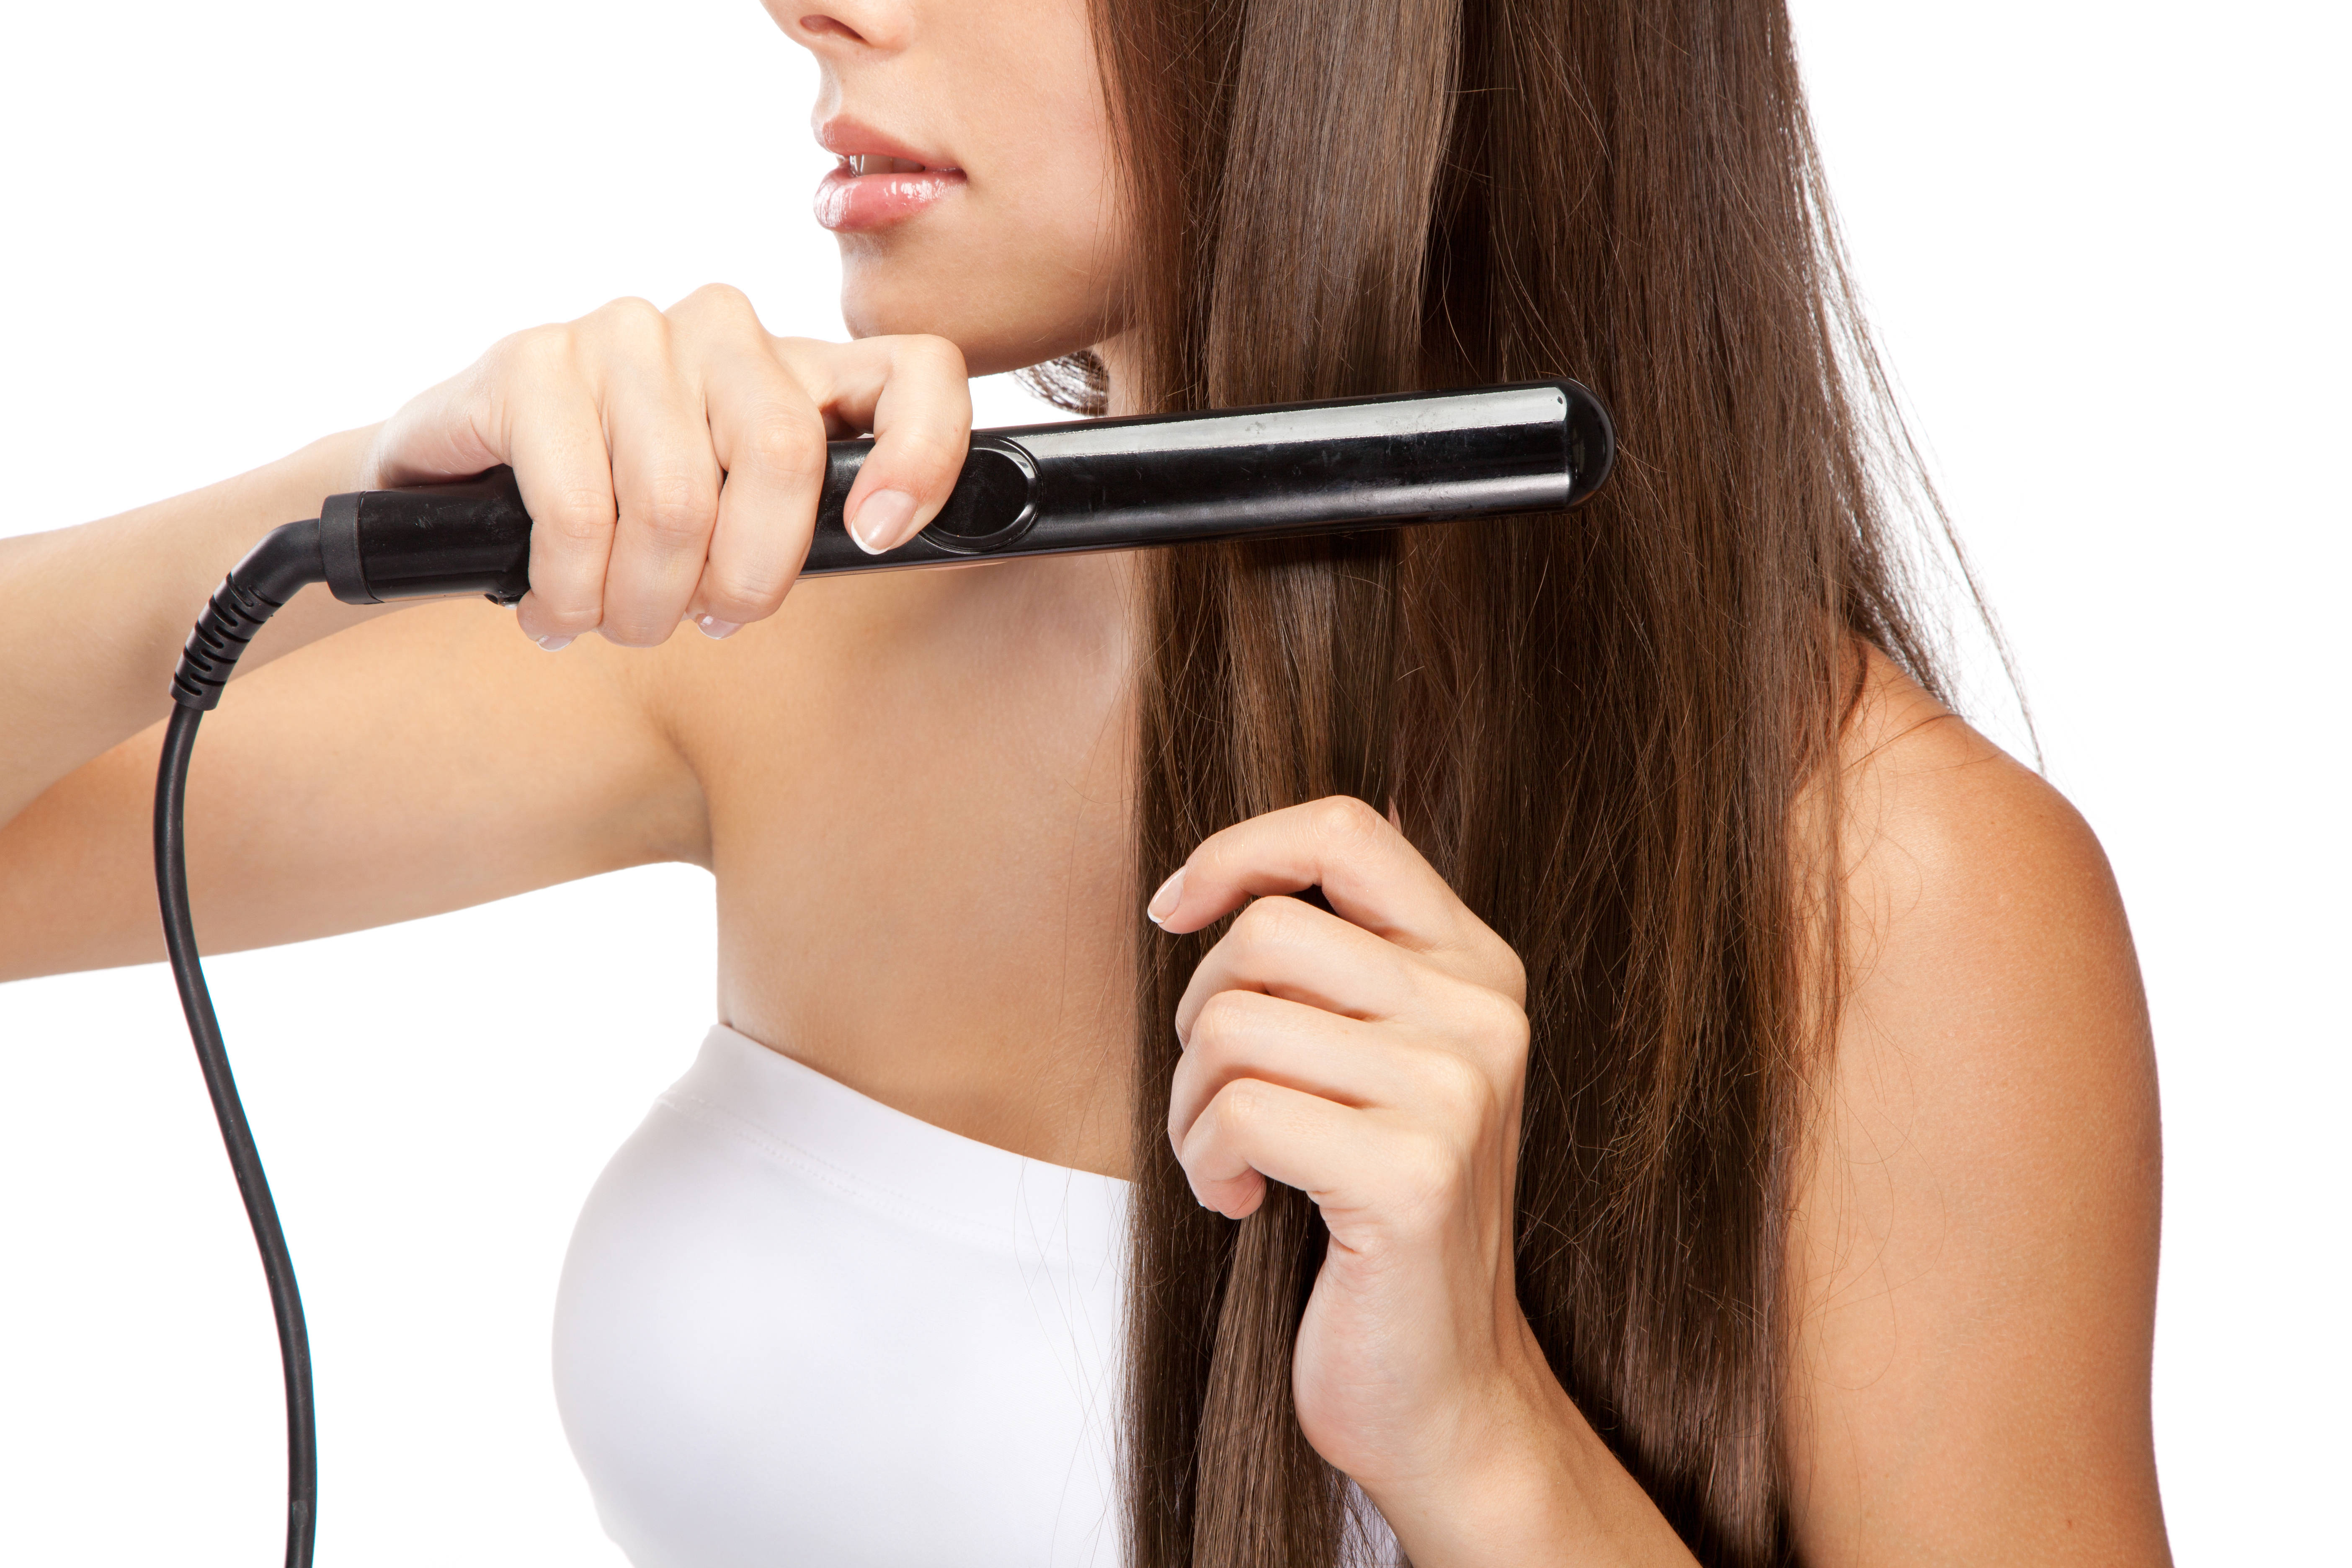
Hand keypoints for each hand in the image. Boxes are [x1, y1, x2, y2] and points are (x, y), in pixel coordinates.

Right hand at [365, 285, 971, 647]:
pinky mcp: (531, 360)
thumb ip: (813, 522)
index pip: (919, 372)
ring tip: (611, 618)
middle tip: (693, 620)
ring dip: (639, 601)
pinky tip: (553, 606)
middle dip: (739, 580)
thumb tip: (875, 540)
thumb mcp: (742, 524)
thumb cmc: (631, 520)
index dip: (924, 454)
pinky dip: (568, 589)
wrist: (471, 491)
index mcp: (801, 369)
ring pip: (674, 499)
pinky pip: (576, 508)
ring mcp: (626, 332)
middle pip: (780, 456)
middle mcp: (723, 328)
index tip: (877, 537)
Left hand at [1151, 796, 1568, 1538]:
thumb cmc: (1374, 1220)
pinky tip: (1245, 1204)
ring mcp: (1456, 1093)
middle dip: (1200, 1018)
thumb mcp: (1375, 1067)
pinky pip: (1237, 1114)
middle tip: (1222, 1098)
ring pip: (1231, 1023)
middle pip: (1264, 931)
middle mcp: (1483, 1016)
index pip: (1346, 830)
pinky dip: (1205, 1164)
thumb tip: (1229, 873)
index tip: (1174, 910)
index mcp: (1478, 969)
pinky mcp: (1411, 1176)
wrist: (1442, 1390)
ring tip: (1234, 1160)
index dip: (1236, 851)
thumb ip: (1338, 969)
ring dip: (1193, 1105)